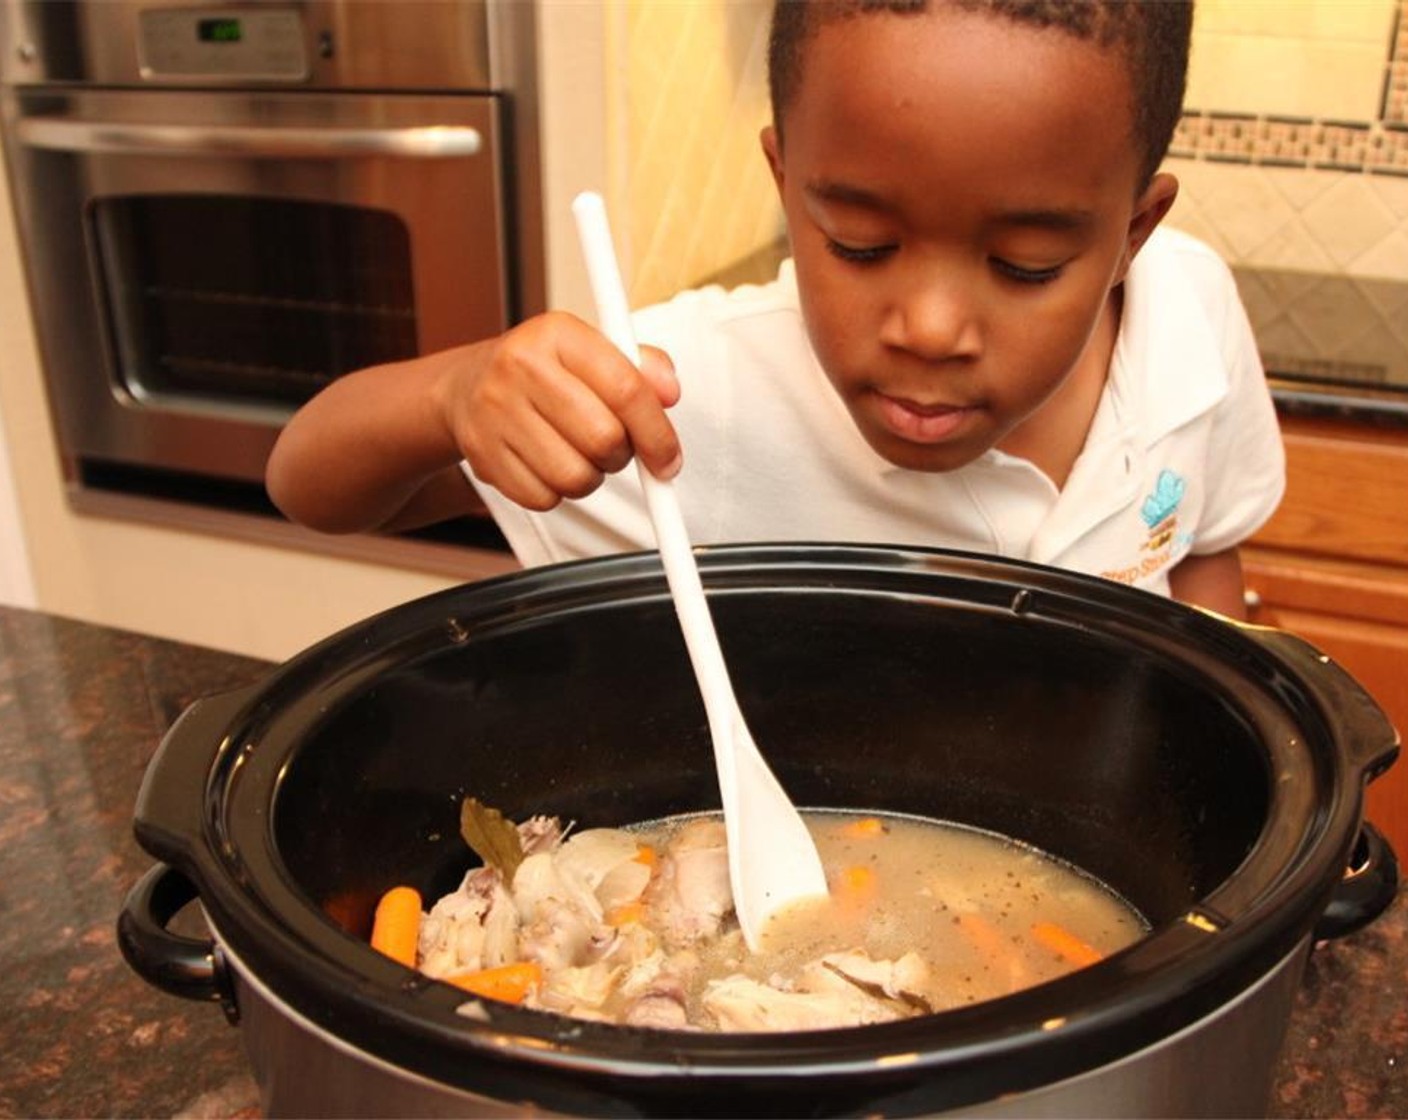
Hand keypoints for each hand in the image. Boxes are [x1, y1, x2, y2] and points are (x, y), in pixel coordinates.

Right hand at [441, 311, 680, 510]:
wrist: (468, 385)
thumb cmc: (544, 372)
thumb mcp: (592, 351)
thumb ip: (640, 368)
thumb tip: (669, 392)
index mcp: (557, 333)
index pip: (626, 389)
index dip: (657, 432)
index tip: (668, 458)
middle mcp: (520, 366)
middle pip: (603, 439)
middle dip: (621, 455)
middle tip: (614, 448)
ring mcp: (495, 411)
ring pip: (575, 477)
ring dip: (590, 476)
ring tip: (578, 454)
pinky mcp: (482, 454)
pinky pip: (543, 498)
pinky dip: (557, 493)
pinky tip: (549, 464)